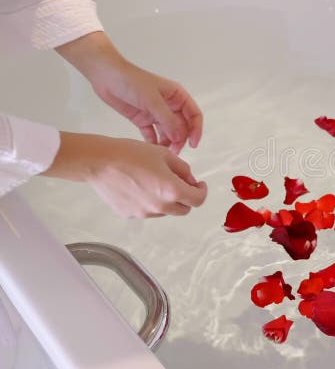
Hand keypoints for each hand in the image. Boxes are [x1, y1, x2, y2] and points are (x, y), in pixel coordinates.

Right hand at [43, 132, 207, 218]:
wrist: (99, 162)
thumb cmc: (131, 154)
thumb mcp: (164, 154)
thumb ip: (183, 169)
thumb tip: (190, 179)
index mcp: (172, 191)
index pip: (198, 200)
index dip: (202, 191)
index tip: (199, 184)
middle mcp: (160, 207)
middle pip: (183, 209)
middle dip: (186, 197)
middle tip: (180, 182)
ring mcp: (144, 213)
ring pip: (165, 211)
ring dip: (168, 200)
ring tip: (155, 181)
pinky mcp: (130, 214)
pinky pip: (147, 211)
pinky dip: (150, 202)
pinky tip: (140, 186)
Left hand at [55, 31, 202, 152]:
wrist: (106, 76)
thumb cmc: (132, 82)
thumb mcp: (153, 100)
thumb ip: (167, 120)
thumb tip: (180, 138)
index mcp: (177, 96)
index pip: (193, 114)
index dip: (196, 129)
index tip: (193, 144)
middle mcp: (169, 105)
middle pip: (182, 126)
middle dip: (180, 139)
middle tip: (175, 151)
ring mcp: (156, 113)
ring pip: (168, 132)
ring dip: (168, 142)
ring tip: (164, 153)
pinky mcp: (143, 119)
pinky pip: (152, 134)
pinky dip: (154, 142)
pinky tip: (153, 150)